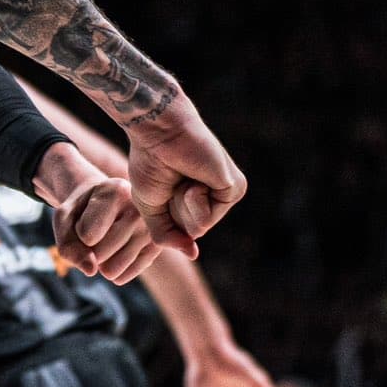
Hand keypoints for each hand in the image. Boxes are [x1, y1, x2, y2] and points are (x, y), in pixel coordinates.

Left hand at [52, 174, 158, 283]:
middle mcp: (140, 209)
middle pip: (99, 254)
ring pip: (111, 270)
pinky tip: (115, 250)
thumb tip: (92, 272)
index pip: (87, 236)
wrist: (105, 203)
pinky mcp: (156, 248)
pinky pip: (122, 277)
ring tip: (106, 237)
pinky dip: (111, 270)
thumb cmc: (82, 210)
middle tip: (96, 228)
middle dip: (88, 249)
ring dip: (100, 261)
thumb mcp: (64, 219)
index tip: (86, 215)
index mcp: (116, 191)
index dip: (77, 231)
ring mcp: (152, 230)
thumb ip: (68, 244)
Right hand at [125, 97, 245, 257]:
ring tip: (184, 177)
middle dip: (174, 210)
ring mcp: (227, 192)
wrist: (158, 132)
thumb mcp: (151, 208)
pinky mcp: (235, 188)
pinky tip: (194, 177)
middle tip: (173, 179)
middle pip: (192, 232)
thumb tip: (193, 254)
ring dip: (182, 205)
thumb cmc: (151, 161)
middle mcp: (215, 196)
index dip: (165, 216)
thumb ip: (167, 236)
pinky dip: (193, 199)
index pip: (183, 232)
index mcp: (198, 200)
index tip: (163, 185)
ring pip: (200, 227)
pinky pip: (208, 217)